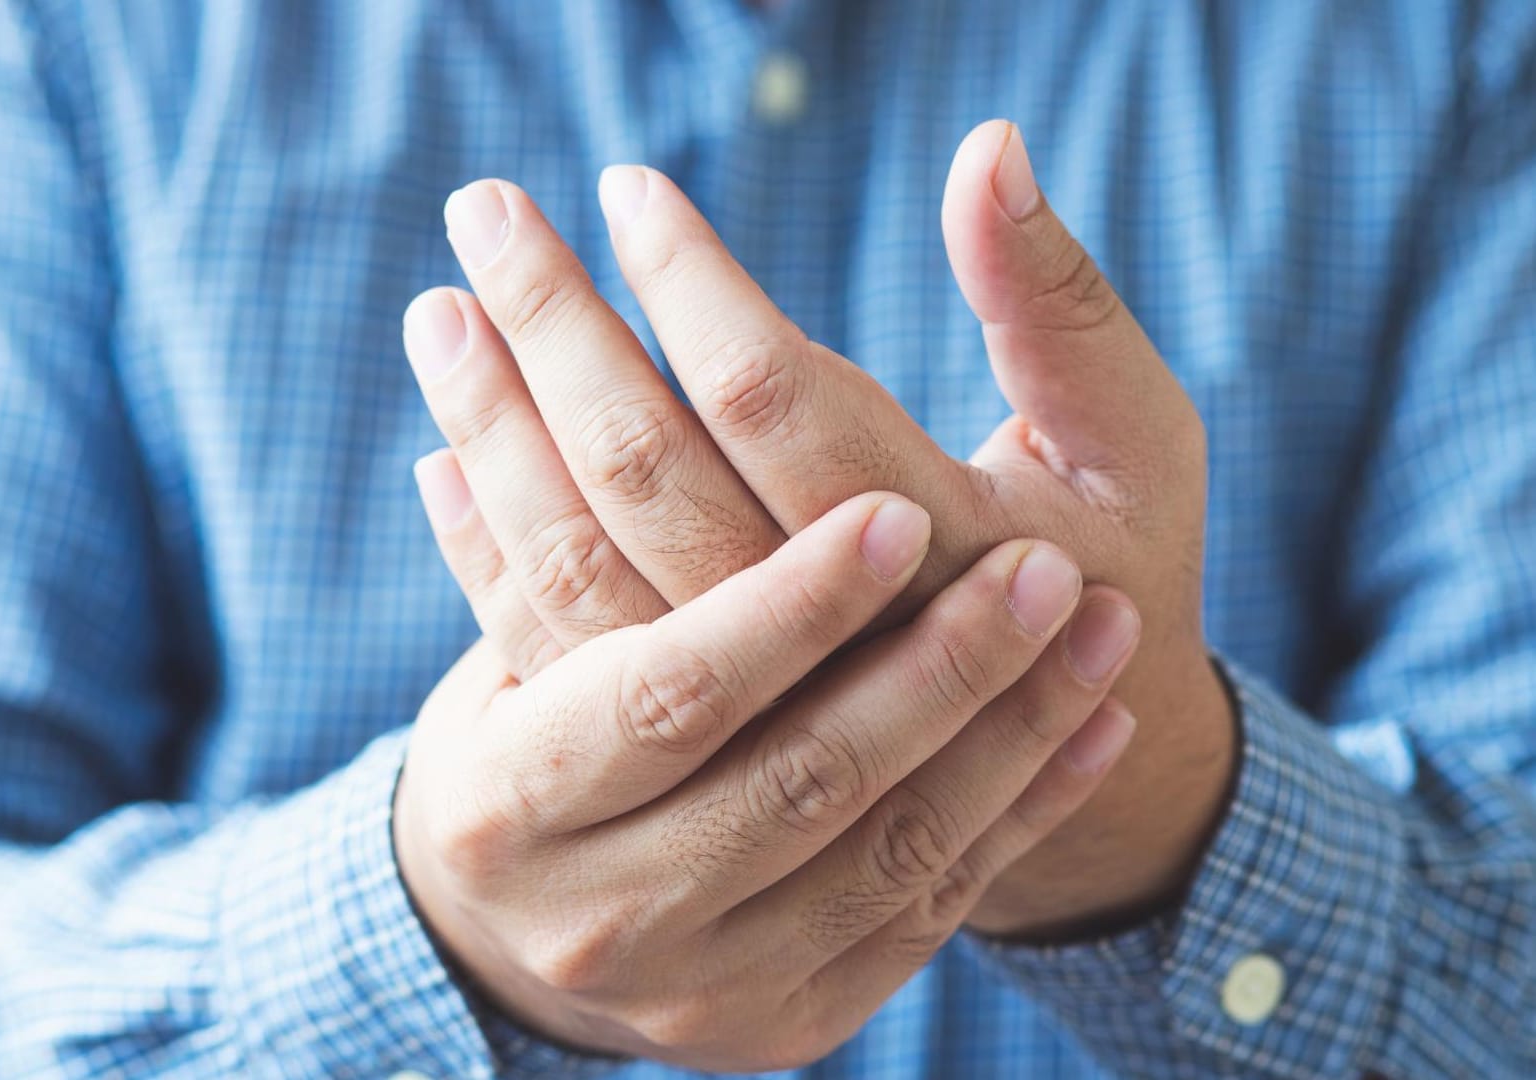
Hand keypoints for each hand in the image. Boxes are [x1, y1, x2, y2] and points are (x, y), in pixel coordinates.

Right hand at [394, 493, 1131, 1069]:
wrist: (547, 920)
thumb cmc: (533, 734)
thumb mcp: (505, 634)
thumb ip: (520, 512)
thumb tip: (498, 398)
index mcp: (511, 791)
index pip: (669, 688)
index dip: (785, 606)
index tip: (897, 515)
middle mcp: (604, 908)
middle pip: (798, 778)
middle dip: (936, 669)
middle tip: (1047, 568)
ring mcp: (706, 981)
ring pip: (887, 851)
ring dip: (1008, 732)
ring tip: (1099, 620)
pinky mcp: (790, 1016)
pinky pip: (929, 912)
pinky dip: (1021, 813)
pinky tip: (1100, 720)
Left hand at [405, 119, 1231, 935]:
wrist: (1068, 764)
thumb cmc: (1101, 572)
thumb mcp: (1127, 439)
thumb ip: (1055, 303)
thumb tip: (986, 146)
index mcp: (942, 553)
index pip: (777, 400)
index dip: (690, 284)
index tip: (625, 189)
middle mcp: (825, 645)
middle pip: (650, 472)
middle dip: (557, 327)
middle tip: (486, 209)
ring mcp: (744, 707)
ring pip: (581, 560)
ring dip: (497, 430)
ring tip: (439, 312)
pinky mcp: (690, 744)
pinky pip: (559, 645)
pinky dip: (489, 551)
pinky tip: (440, 460)